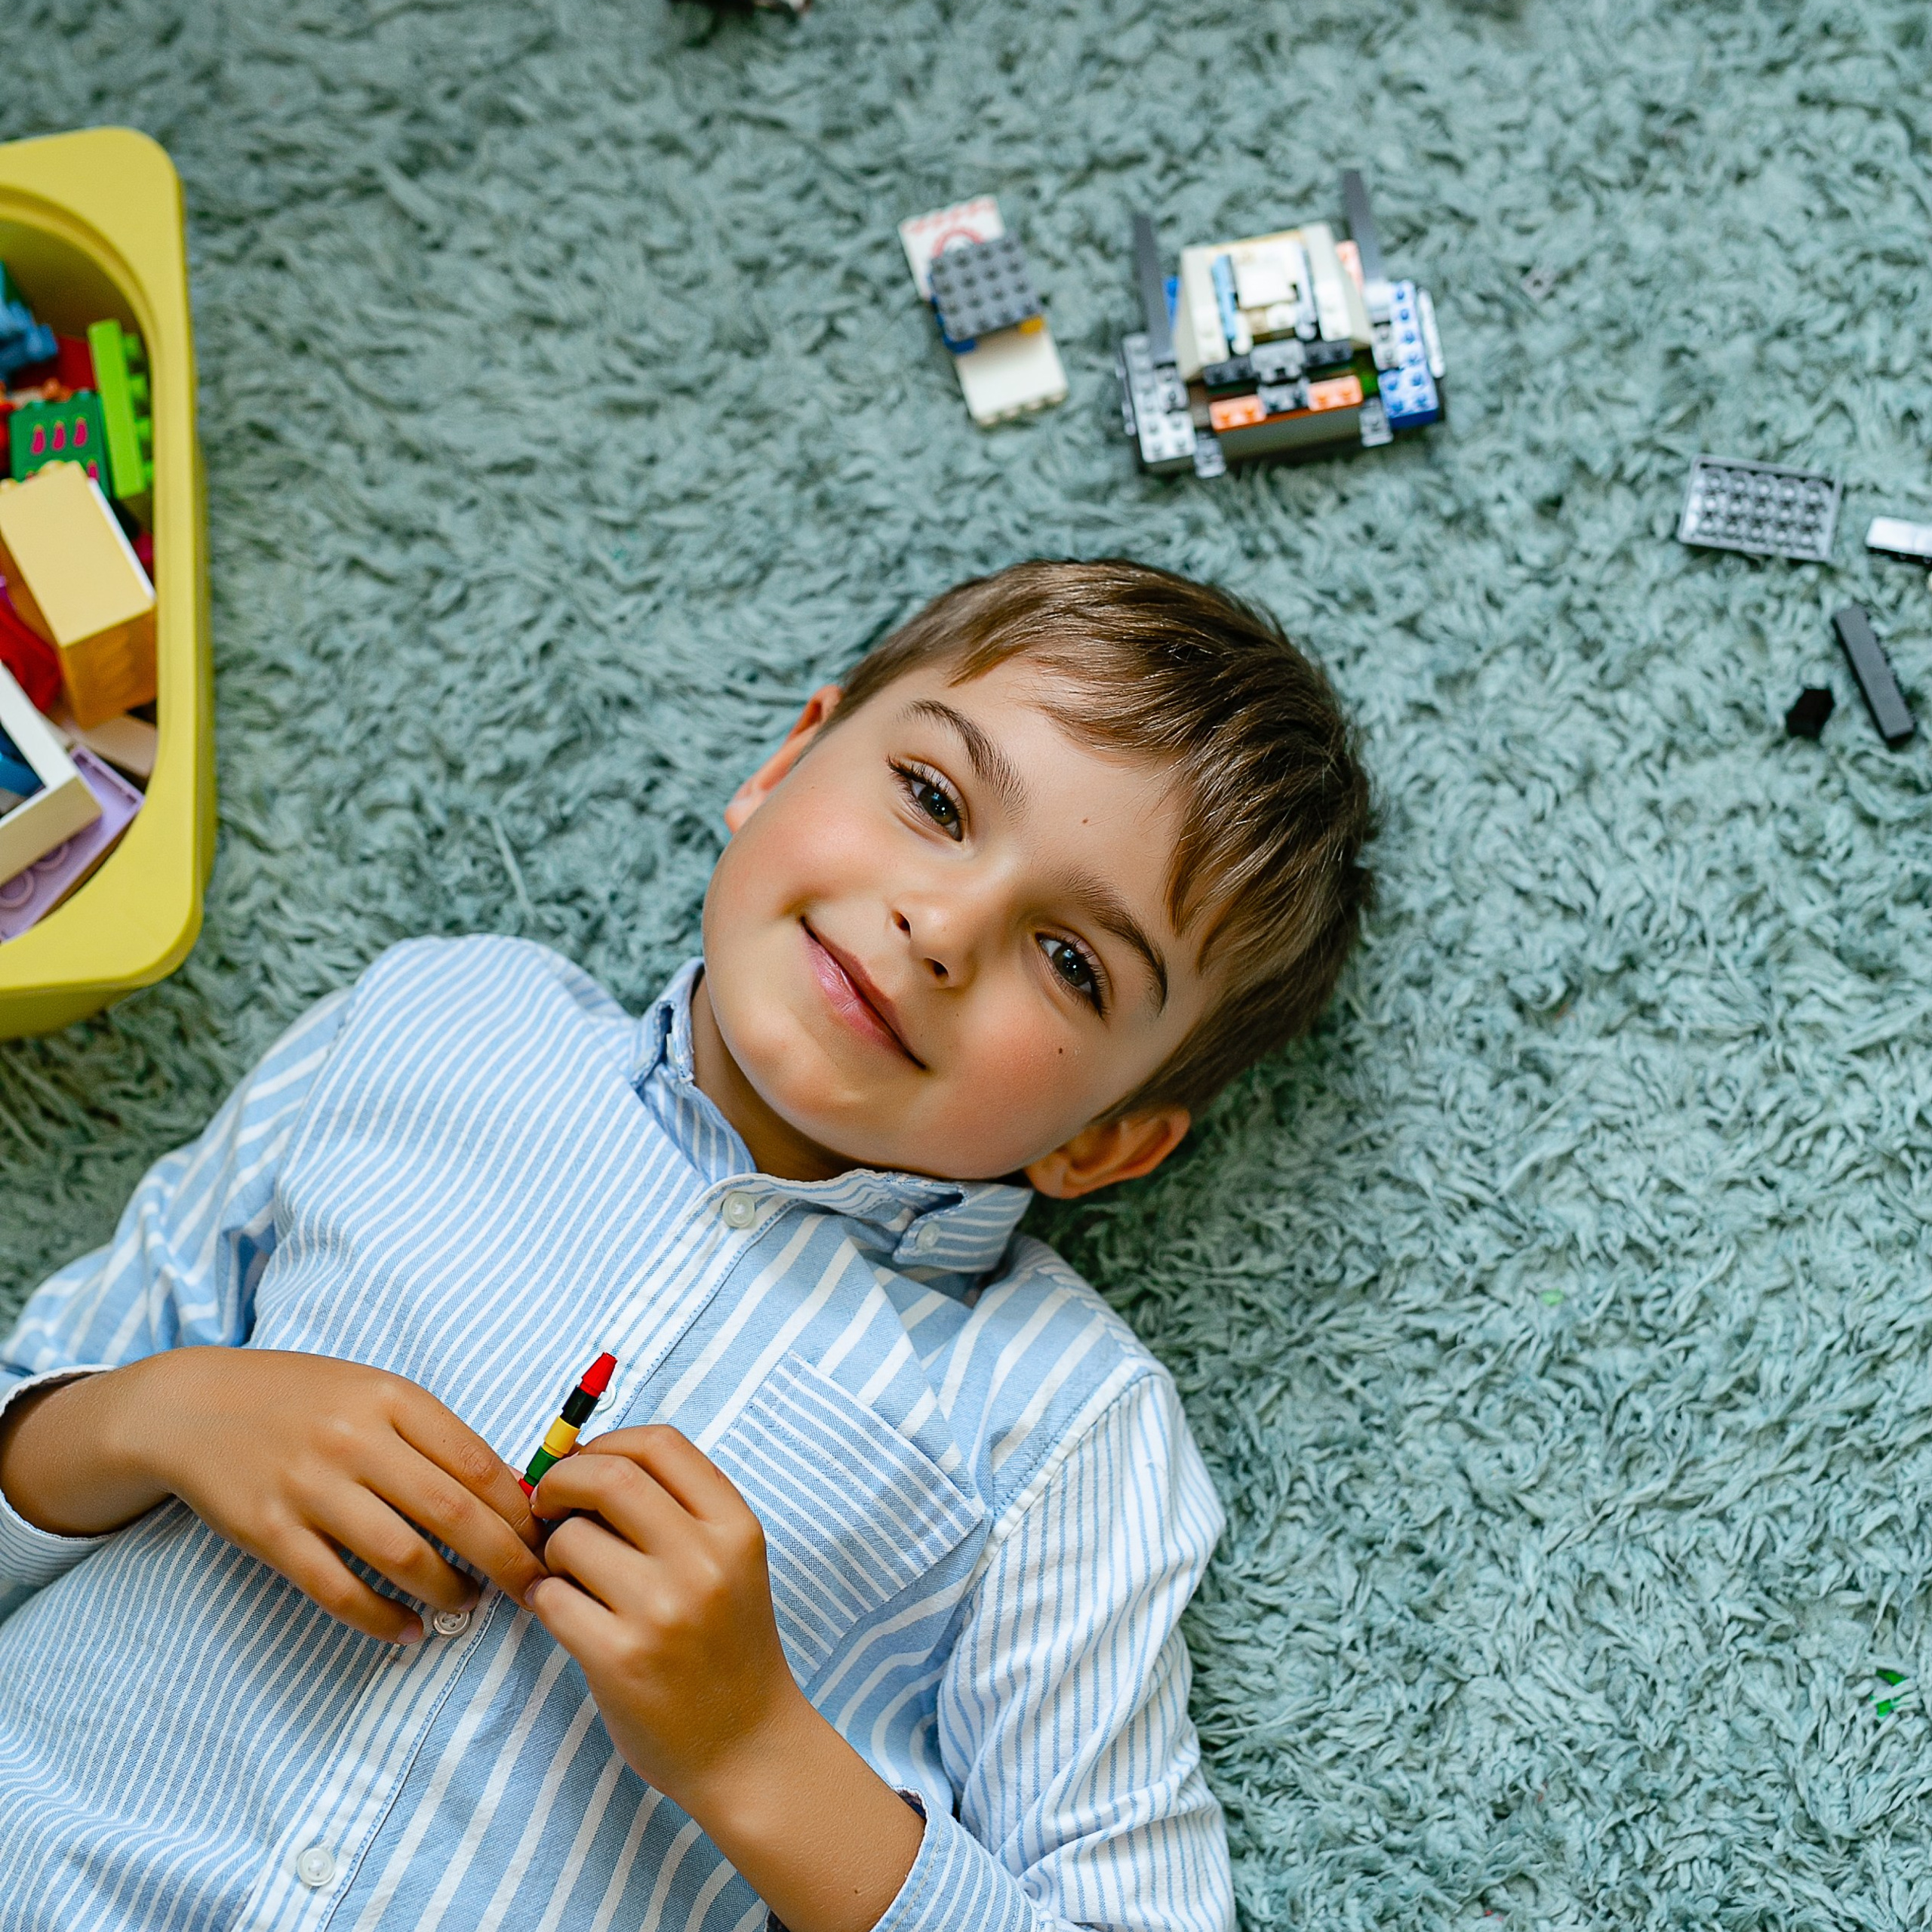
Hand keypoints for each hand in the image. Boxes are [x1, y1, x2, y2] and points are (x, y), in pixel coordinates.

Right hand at [0, 1348, 547, 1644]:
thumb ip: (435, 1436)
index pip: (479, 1461)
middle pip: (453, 1513)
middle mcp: (356, 1440)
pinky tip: (405, 1631)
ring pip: (402, 1557)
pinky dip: (379, 1619)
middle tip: (534, 1589)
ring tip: (469, 1605)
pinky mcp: (269, 1532)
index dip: (522, 1509)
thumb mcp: (375, 1393)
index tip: (548, 1538)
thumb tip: (511, 1493)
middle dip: (506, 1560)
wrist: (193, 1406)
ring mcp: (310, 1488)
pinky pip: (336, 1589)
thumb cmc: (304, 1400)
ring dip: (448, 1592)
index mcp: (393, 1399)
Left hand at [526, 1424, 796, 1796]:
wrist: (748, 1748)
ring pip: (570, 1539)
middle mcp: (705, 1560)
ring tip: (572, 1581)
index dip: (606, 1443)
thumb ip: (674, 1511)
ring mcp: (663, 1610)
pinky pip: (551, 1598)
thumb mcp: (729, 1563)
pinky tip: (567, 1615)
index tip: (583, 1465)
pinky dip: (545, 1600)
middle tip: (545, 1506)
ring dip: (552, 1554)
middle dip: (561, 1482)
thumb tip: (579, 1463)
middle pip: (609, 1477)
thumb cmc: (725, 1647)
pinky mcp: (622, 1659)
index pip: (660, 1444)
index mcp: (735, 1527)